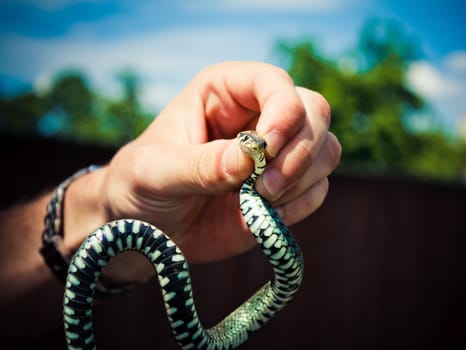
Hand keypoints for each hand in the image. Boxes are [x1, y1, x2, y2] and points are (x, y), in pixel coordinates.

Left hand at [65, 62, 340, 264]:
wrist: (148, 231)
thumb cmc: (141, 185)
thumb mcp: (156, 171)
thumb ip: (200, 164)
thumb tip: (250, 160)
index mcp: (226, 92)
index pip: (276, 83)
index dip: (283, 111)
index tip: (265, 150)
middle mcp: (259, 116)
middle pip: (315, 112)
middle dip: (299, 152)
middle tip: (263, 187)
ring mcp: (277, 154)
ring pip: (326, 151)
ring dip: (301, 180)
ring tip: (257, 202)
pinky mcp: (286, 189)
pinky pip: (318, 190)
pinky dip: (299, 206)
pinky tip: (262, 215)